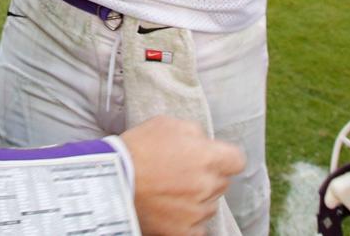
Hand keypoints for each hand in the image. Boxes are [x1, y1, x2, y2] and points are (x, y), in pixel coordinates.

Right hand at [120, 116, 244, 235]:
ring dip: (198, 197)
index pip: (237, 160)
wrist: (112, 180)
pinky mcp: (184, 232)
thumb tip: (207, 144)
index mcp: (207, 156)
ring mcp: (197, 212)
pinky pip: (199, 227)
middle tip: (181, 171)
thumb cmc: (138, 148)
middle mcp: (207, 185)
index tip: (214, 158)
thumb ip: (196, 133)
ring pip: (210, 204)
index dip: (226, 157)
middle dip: (208, 175)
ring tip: (171, 189)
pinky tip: (171, 208)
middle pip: (222, 182)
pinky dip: (188, 219)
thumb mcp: (168, 124)